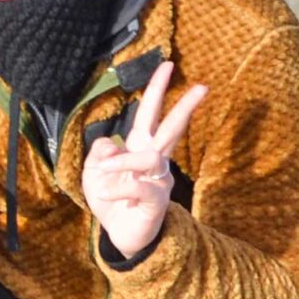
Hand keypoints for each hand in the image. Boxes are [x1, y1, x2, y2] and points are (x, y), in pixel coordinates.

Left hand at [82, 59, 206, 263]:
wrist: (120, 234)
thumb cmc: (110, 199)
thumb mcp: (94, 172)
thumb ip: (99, 152)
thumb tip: (111, 143)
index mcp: (139, 147)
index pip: (150, 114)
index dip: (156, 90)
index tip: (168, 64)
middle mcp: (155, 160)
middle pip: (172, 128)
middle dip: (185, 107)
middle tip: (203, 87)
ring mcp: (160, 179)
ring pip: (148, 157)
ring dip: (121, 163)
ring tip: (102, 175)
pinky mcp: (157, 200)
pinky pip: (137, 185)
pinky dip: (116, 188)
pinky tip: (107, 195)